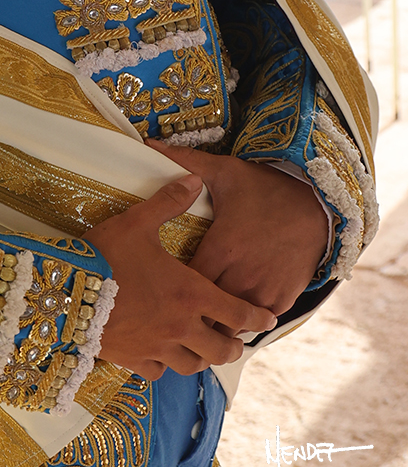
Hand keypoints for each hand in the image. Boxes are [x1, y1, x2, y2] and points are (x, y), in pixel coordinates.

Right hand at [83, 173, 277, 379]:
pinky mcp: (131, 359)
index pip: (237, 313)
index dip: (256, 318)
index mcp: (190, 294)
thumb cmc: (106, 254)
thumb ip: (169, 201)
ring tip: (201, 350)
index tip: (267, 321)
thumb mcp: (138, 222)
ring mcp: (156, 347)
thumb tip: (193, 179)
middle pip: (220, 350)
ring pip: (191, 365)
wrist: (66, 289)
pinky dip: (163, 365)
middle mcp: (179, 326)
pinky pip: (157, 371)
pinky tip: (160, 355)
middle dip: (232, 347)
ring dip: (200, 358)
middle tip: (235, 342)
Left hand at [146, 141, 328, 316]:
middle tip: (180, 308)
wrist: (317, 202)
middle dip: (193, 312)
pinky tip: (236, 310)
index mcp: (222, 248)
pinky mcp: (284, 298)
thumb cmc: (265, 187)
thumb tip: (149, 142)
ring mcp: (265, 290)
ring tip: (206, 314)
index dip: (175, 290)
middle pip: (208, 311)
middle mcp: (242, 275)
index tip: (166, 286)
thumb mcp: (225, 171)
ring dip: (219, 320)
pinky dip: (247, 320)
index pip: (189, 285)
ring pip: (234, 324)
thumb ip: (185, 161)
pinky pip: (259, 322)